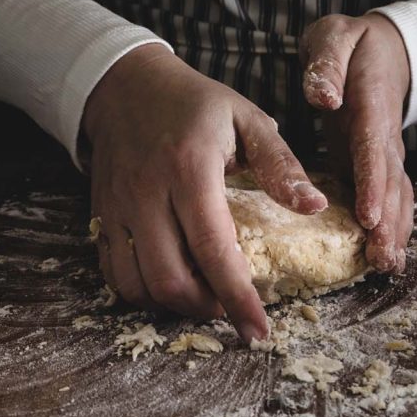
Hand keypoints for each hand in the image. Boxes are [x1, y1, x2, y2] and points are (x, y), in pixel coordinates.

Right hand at [81, 45, 328, 344]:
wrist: (126, 86)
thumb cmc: (195, 104)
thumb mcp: (247, 119)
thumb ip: (281, 165)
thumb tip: (316, 208)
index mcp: (190, 168)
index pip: (213, 248)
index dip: (237, 296)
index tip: (259, 330)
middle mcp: (147, 193)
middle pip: (171, 278)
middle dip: (207, 309)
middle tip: (234, 309)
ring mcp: (118, 208)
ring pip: (138, 285)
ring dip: (174, 305)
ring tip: (206, 299)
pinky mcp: (101, 216)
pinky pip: (113, 274)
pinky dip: (142, 293)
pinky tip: (170, 285)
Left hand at [299, 13, 412, 272]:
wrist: (386, 47)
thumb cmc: (352, 42)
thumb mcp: (335, 37)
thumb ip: (328, 64)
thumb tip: (324, 97)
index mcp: (372, 106)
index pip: (373, 149)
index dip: (372, 184)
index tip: (369, 217)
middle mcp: (385, 135)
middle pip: (391, 183)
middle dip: (389, 223)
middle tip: (383, 259)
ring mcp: (386, 152)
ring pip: (396, 195)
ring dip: (395, 231)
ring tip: (388, 267)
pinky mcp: (379, 164)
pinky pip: (390, 198)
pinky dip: (392, 227)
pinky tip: (386, 257)